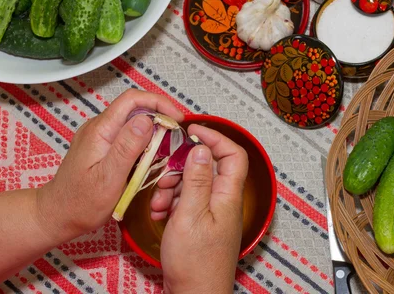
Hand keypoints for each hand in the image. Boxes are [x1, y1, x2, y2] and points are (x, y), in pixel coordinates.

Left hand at [36, 89, 183, 241]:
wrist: (57, 216)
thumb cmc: (80, 203)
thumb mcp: (108, 179)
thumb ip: (127, 148)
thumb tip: (147, 120)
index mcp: (100, 130)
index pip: (133, 99)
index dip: (159, 103)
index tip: (177, 119)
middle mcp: (99, 127)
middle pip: (135, 108)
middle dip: (160, 117)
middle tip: (177, 137)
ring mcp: (100, 136)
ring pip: (133, 122)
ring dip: (154, 131)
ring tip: (168, 149)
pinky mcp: (103, 146)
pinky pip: (128, 135)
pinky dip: (145, 142)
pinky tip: (152, 158)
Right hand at [151, 125, 248, 293]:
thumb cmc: (196, 264)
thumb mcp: (190, 215)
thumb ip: (196, 180)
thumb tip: (201, 149)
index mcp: (228, 195)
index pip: (233, 154)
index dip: (215, 137)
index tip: (193, 130)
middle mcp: (224, 201)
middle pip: (209, 167)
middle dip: (183, 166)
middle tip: (166, 173)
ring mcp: (213, 212)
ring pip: (195, 184)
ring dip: (174, 186)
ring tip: (160, 200)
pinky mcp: (201, 223)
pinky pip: (188, 201)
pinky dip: (172, 202)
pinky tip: (161, 212)